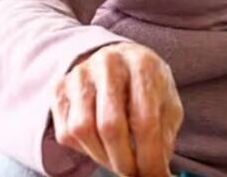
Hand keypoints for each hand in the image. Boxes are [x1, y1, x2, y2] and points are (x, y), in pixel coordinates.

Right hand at [52, 42, 183, 176]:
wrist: (119, 61)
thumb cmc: (147, 89)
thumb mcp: (167, 105)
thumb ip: (164, 137)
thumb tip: (158, 174)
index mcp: (142, 65)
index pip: (144, 120)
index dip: (149, 156)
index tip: (154, 175)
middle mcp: (108, 63)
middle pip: (110, 126)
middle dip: (123, 161)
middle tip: (133, 174)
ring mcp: (80, 74)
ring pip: (83, 130)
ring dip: (102, 157)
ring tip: (118, 158)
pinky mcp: (59, 88)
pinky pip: (65, 132)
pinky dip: (84, 148)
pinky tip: (100, 143)